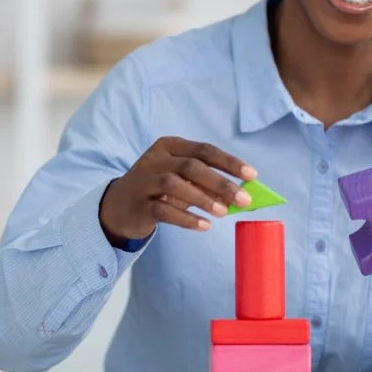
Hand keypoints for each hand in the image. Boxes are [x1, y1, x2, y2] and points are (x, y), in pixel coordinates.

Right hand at [98, 136, 256, 244]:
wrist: (119, 207)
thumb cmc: (160, 190)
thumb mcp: (183, 181)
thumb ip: (207, 184)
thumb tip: (240, 195)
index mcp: (169, 146)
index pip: (204, 150)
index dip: (229, 162)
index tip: (252, 176)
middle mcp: (155, 159)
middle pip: (191, 166)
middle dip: (221, 182)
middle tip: (244, 199)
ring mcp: (143, 181)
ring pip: (174, 184)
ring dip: (203, 198)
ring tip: (224, 213)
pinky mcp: (138, 205)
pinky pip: (162, 209)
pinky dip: (186, 218)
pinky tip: (204, 225)